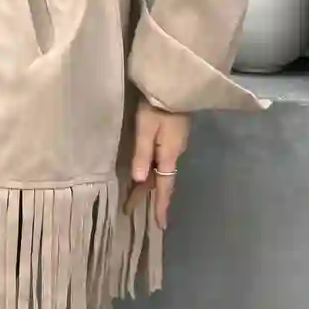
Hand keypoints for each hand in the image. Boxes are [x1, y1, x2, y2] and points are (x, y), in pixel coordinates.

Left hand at [125, 97, 190, 230]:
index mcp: (170, 154)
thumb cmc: (159, 105)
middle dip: (148, 195)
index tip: (160, 226)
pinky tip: (146, 169)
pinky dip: (153, 169)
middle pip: (161, 179)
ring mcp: (175, 143)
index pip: (165, 186)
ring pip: (161, 169)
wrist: (177, 82)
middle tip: (130, 209)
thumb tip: (138, 180)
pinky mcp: (173, 134)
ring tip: (134, 194)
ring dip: (149, 183)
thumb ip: (142, 154)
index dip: (161, 206)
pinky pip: (162, 159)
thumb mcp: (146, 128)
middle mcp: (175, 152)